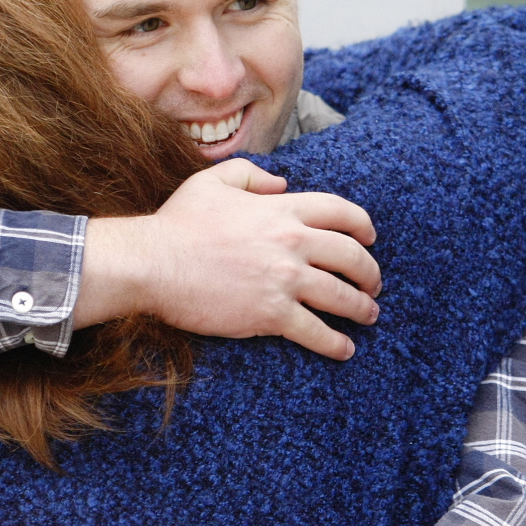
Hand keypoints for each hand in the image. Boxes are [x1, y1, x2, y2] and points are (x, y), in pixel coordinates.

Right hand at [74, 159, 380, 359]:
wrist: (153, 263)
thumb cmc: (177, 223)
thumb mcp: (212, 181)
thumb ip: (251, 175)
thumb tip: (281, 184)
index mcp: (281, 210)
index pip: (341, 212)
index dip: (363, 226)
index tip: (370, 238)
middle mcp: (291, 243)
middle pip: (351, 257)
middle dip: (370, 273)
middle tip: (373, 285)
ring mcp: (284, 280)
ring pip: (341, 297)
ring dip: (362, 309)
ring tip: (368, 316)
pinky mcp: (271, 314)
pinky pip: (316, 331)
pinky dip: (336, 343)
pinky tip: (345, 349)